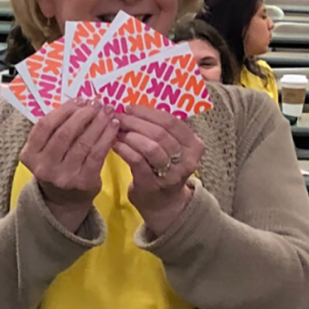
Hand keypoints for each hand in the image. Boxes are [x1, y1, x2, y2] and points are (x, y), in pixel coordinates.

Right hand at [18, 98, 119, 230]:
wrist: (63, 201)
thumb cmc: (55, 167)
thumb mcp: (44, 152)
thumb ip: (54, 131)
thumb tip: (80, 103)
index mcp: (29, 155)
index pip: (45, 125)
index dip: (64, 110)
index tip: (79, 100)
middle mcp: (44, 167)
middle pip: (65, 133)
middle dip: (83, 114)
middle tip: (96, 103)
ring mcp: (64, 176)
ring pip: (83, 142)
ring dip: (98, 123)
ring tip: (107, 112)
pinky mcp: (84, 182)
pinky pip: (97, 154)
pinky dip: (107, 137)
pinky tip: (113, 126)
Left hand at [113, 105, 204, 234]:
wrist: (162, 204)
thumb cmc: (163, 169)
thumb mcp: (171, 148)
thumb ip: (161, 130)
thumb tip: (134, 105)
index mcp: (194, 145)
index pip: (172, 122)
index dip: (148, 112)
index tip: (128, 106)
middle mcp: (187, 159)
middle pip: (160, 133)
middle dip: (135, 121)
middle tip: (117, 115)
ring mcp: (171, 174)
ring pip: (150, 146)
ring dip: (130, 134)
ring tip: (115, 128)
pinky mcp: (153, 184)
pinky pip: (137, 161)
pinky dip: (124, 149)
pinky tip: (114, 143)